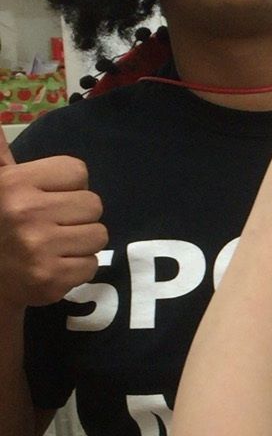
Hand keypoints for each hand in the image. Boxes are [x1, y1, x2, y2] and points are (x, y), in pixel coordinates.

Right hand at [0, 128, 107, 307]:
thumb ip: (1, 155)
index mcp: (14, 184)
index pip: (77, 171)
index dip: (69, 186)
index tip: (50, 198)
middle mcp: (27, 213)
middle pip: (93, 204)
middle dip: (78, 216)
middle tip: (53, 226)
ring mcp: (40, 248)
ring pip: (98, 235)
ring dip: (81, 242)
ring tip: (55, 246)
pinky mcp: (52, 279)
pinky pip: (92, 265)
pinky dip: (77, 268)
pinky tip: (54, 265)